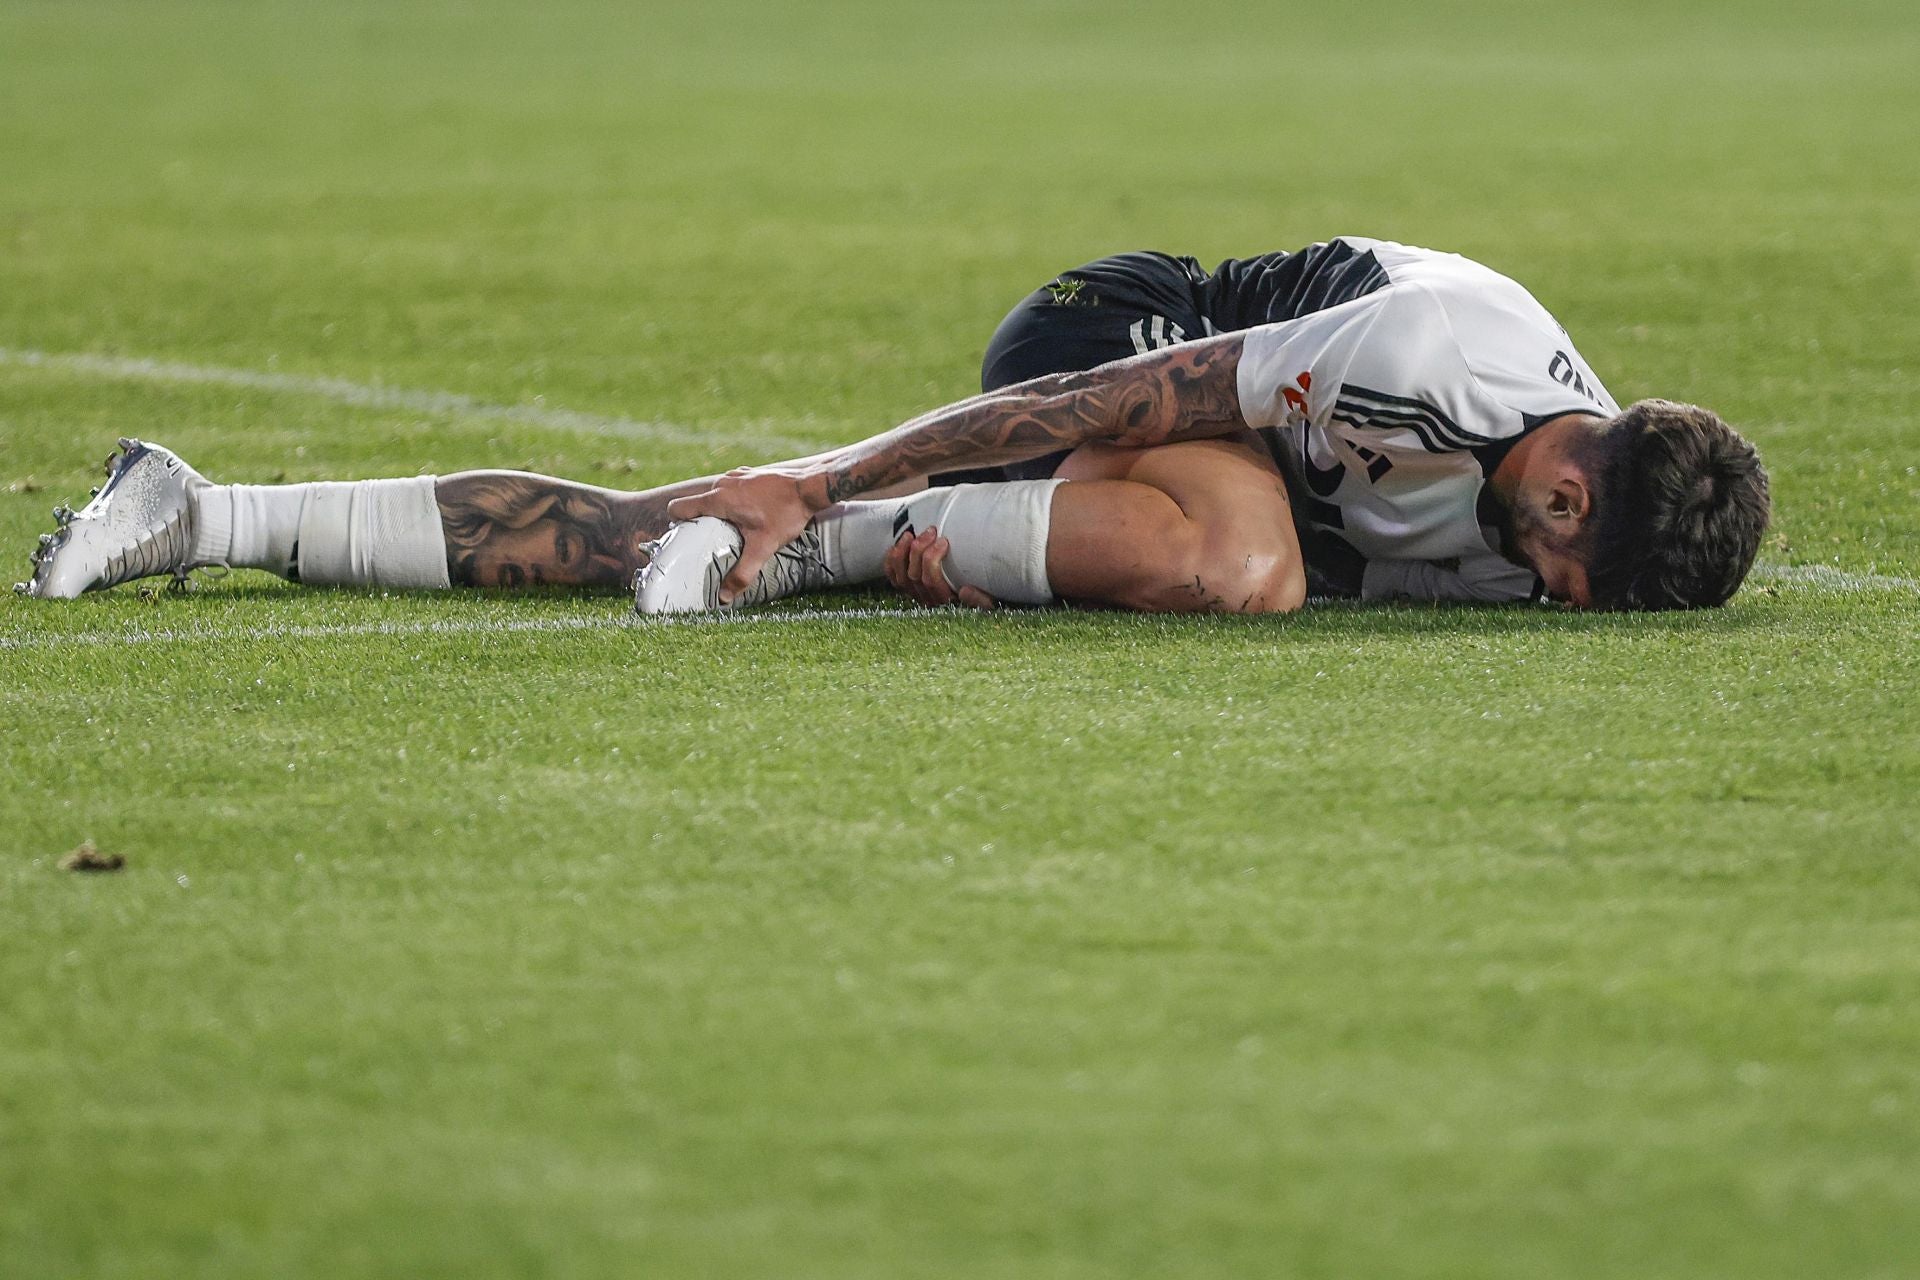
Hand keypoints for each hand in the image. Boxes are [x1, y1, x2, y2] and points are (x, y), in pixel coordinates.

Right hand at [665, 467, 819, 603]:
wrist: (810, 488)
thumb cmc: (785, 514)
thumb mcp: (763, 548)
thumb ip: (742, 573)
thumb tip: (724, 597)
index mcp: (718, 499)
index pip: (679, 508)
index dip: (677, 524)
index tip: (687, 539)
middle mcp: (723, 483)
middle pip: (696, 504)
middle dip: (700, 522)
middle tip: (713, 541)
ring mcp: (736, 476)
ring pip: (714, 495)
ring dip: (718, 511)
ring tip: (732, 530)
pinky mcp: (748, 474)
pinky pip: (731, 489)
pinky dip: (732, 501)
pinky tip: (748, 515)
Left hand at [882, 526, 996, 610]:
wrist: (978, 601)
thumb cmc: (985, 594)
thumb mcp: (989, 600)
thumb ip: (981, 599)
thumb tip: (965, 592)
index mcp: (947, 600)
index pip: (930, 580)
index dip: (932, 558)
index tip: (944, 541)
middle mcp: (929, 600)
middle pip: (914, 575)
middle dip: (919, 549)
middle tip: (931, 531)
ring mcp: (917, 595)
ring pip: (901, 575)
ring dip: (902, 552)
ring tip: (911, 534)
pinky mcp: (910, 589)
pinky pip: (893, 578)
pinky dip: (892, 562)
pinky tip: (897, 547)